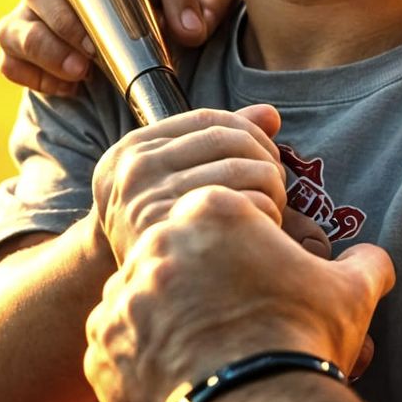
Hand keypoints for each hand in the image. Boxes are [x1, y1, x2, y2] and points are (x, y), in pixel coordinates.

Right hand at [0, 0, 240, 94]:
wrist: (155, 50)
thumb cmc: (184, 17)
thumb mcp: (210, 5)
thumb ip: (213, 1)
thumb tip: (191, 27)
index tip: (191, 32)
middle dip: (73, 17)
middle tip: (101, 49)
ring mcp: (47, 8)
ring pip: (21, 17)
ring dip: (47, 44)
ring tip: (82, 70)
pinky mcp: (26, 42)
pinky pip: (11, 54)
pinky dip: (33, 71)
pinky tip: (69, 87)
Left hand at [84, 186, 394, 401]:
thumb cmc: (302, 341)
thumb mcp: (350, 291)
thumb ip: (363, 263)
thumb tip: (375, 259)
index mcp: (210, 212)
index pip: (220, 215)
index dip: (245, 248)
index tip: (260, 278)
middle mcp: (154, 246)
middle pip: (177, 252)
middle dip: (199, 280)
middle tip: (234, 318)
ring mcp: (120, 300)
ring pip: (142, 297)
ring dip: (166, 316)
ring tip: (207, 350)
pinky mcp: (99, 351)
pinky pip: (116, 346)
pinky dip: (141, 358)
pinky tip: (180, 375)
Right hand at [91, 104, 287, 263]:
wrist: (123, 286)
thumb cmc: (161, 223)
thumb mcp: (173, 177)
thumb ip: (217, 139)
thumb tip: (270, 115)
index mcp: (133, 148)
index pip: (210, 119)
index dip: (251, 132)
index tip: (268, 155)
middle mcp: (134, 170)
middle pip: (228, 140)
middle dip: (265, 158)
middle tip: (278, 182)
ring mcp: (147, 202)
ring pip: (238, 169)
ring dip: (271, 184)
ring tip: (275, 204)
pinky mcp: (171, 236)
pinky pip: (239, 205)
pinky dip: (265, 210)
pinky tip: (266, 227)